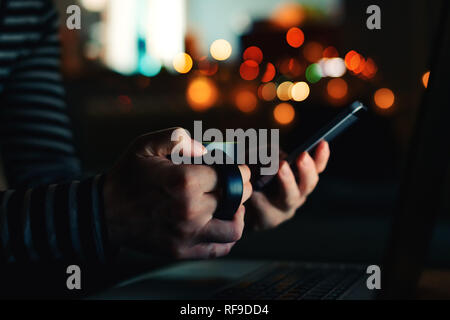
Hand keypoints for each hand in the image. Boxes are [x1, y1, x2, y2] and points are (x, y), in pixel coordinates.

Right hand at [103, 128, 251, 258]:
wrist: (104, 213)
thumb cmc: (128, 176)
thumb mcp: (146, 144)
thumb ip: (179, 138)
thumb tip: (206, 151)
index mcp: (183, 181)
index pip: (230, 175)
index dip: (238, 169)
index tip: (237, 169)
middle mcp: (189, 210)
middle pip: (236, 198)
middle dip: (239, 187)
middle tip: (234, 183)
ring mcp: (186, 234)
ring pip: (235, 228)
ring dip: (237, 214)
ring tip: (230, 205)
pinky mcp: (182, 251)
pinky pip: (219, 248)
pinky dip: (226, 237)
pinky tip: (218, 223)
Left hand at [246, 141, 329, 230]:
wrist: (240, 203)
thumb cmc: (252, 176)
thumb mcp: (258, 158)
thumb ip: (267, 153)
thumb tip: (277, 155)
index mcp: (301, 177)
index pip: (317, 166)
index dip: (321, 156)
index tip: (322, 143)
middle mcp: (298, 193)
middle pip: (309, 183)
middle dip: (306, 169)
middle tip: (302, 156)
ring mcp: (285, 207)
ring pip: (290, 197)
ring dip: (287, 181)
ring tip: (281, 166)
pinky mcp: (270, 219)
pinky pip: (267, 208)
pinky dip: (260, 196)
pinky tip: (253, 189)